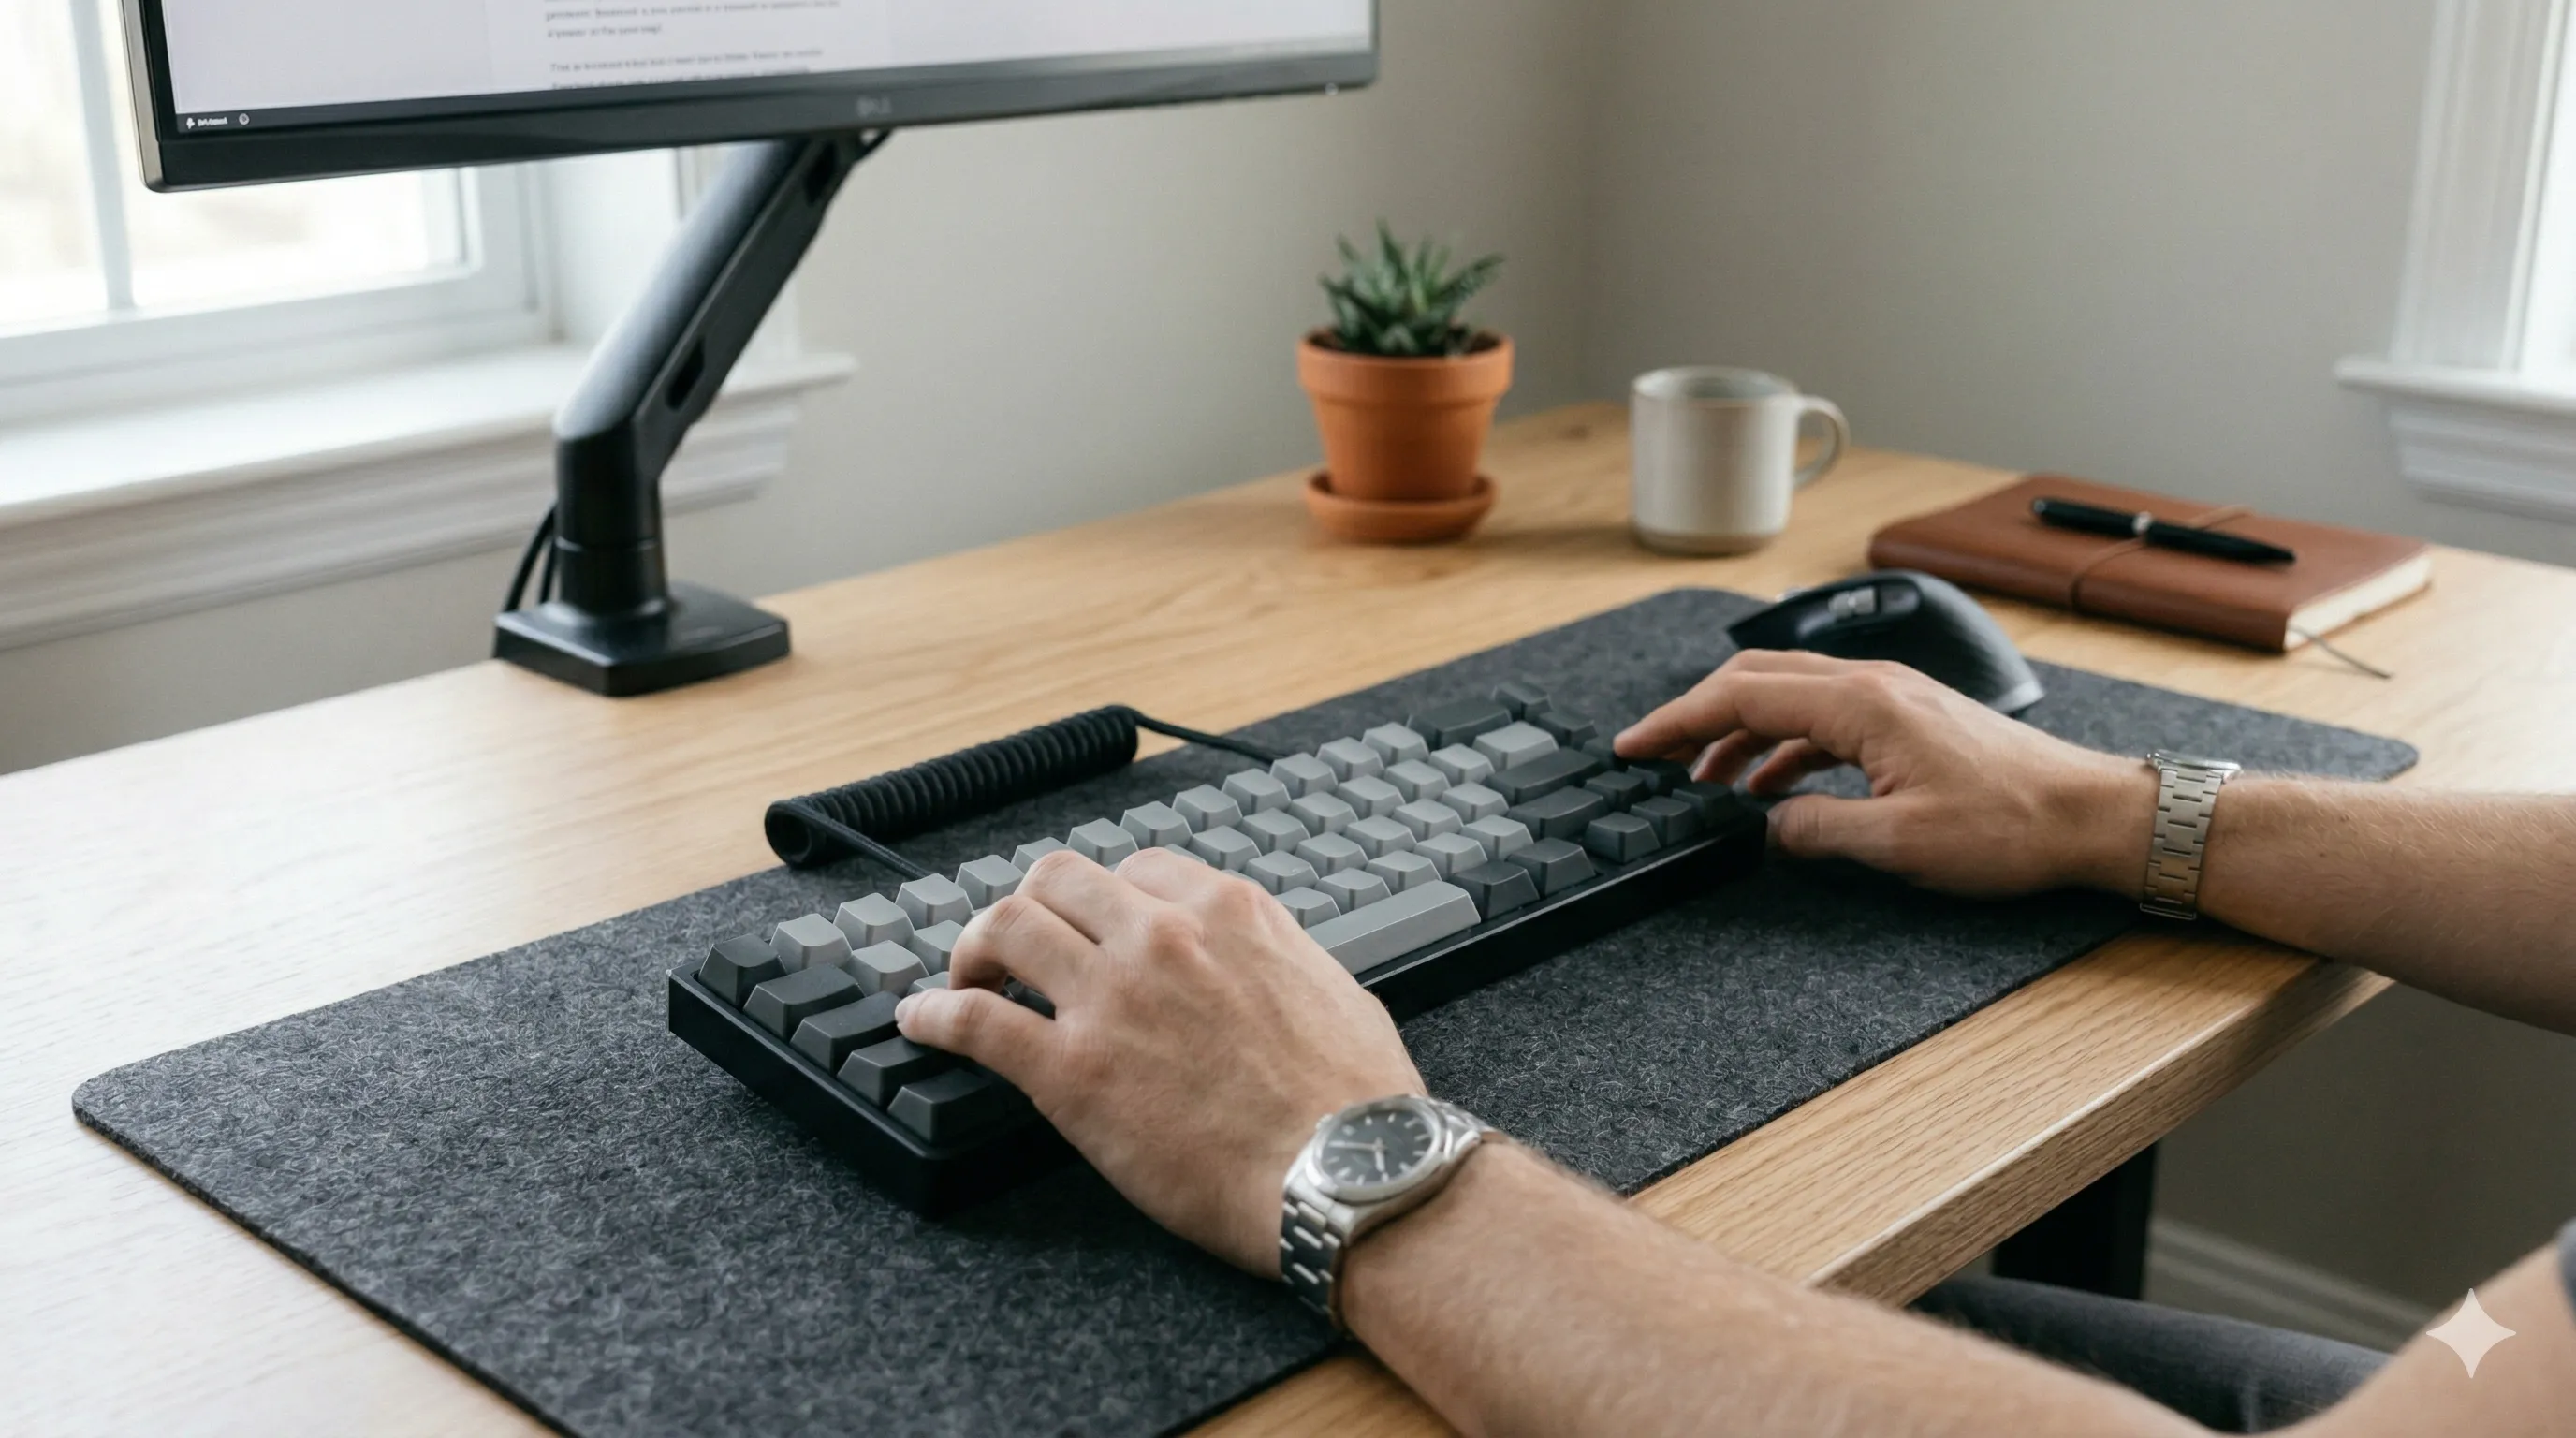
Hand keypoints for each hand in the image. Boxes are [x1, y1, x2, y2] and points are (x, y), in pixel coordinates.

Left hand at [895, 848, 1423, 1272]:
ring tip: (964, 978)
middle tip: (1016, 949)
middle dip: (1029, 908)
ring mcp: (1110, 998)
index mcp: (1227, 911)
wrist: (1348, 1172)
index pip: (1135, 871)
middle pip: (1056, 880)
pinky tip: (919, 1022)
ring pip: (1004, 927)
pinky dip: (933, 1014)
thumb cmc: (1357, 1101)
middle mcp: (1161, 936)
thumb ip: (1276, 957)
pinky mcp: (1070, 1071)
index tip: (1089, 928)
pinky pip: (973, 1020)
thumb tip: (1258, 963)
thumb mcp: (1332, 987)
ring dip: (973, 949)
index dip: (1100, 900)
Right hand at [1616, 650, 2154, 898]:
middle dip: (1696, 717)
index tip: (1633, 746)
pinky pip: (1823, 719)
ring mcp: (1893, 698)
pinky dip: (1782, 747)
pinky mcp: (1910, 719)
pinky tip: (1770, 789)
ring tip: (1704, 783)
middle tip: (1653, 756)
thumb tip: (1762, 829)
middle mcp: (1873, 685)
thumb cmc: (2012, 825)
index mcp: (1860, 703)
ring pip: (1789, 698)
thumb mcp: (1898, 842)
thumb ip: (1814, 830)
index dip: (1677, 721)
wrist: (2091, 815)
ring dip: (1738, 735)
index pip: (1740, 694)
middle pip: (1757, 681)